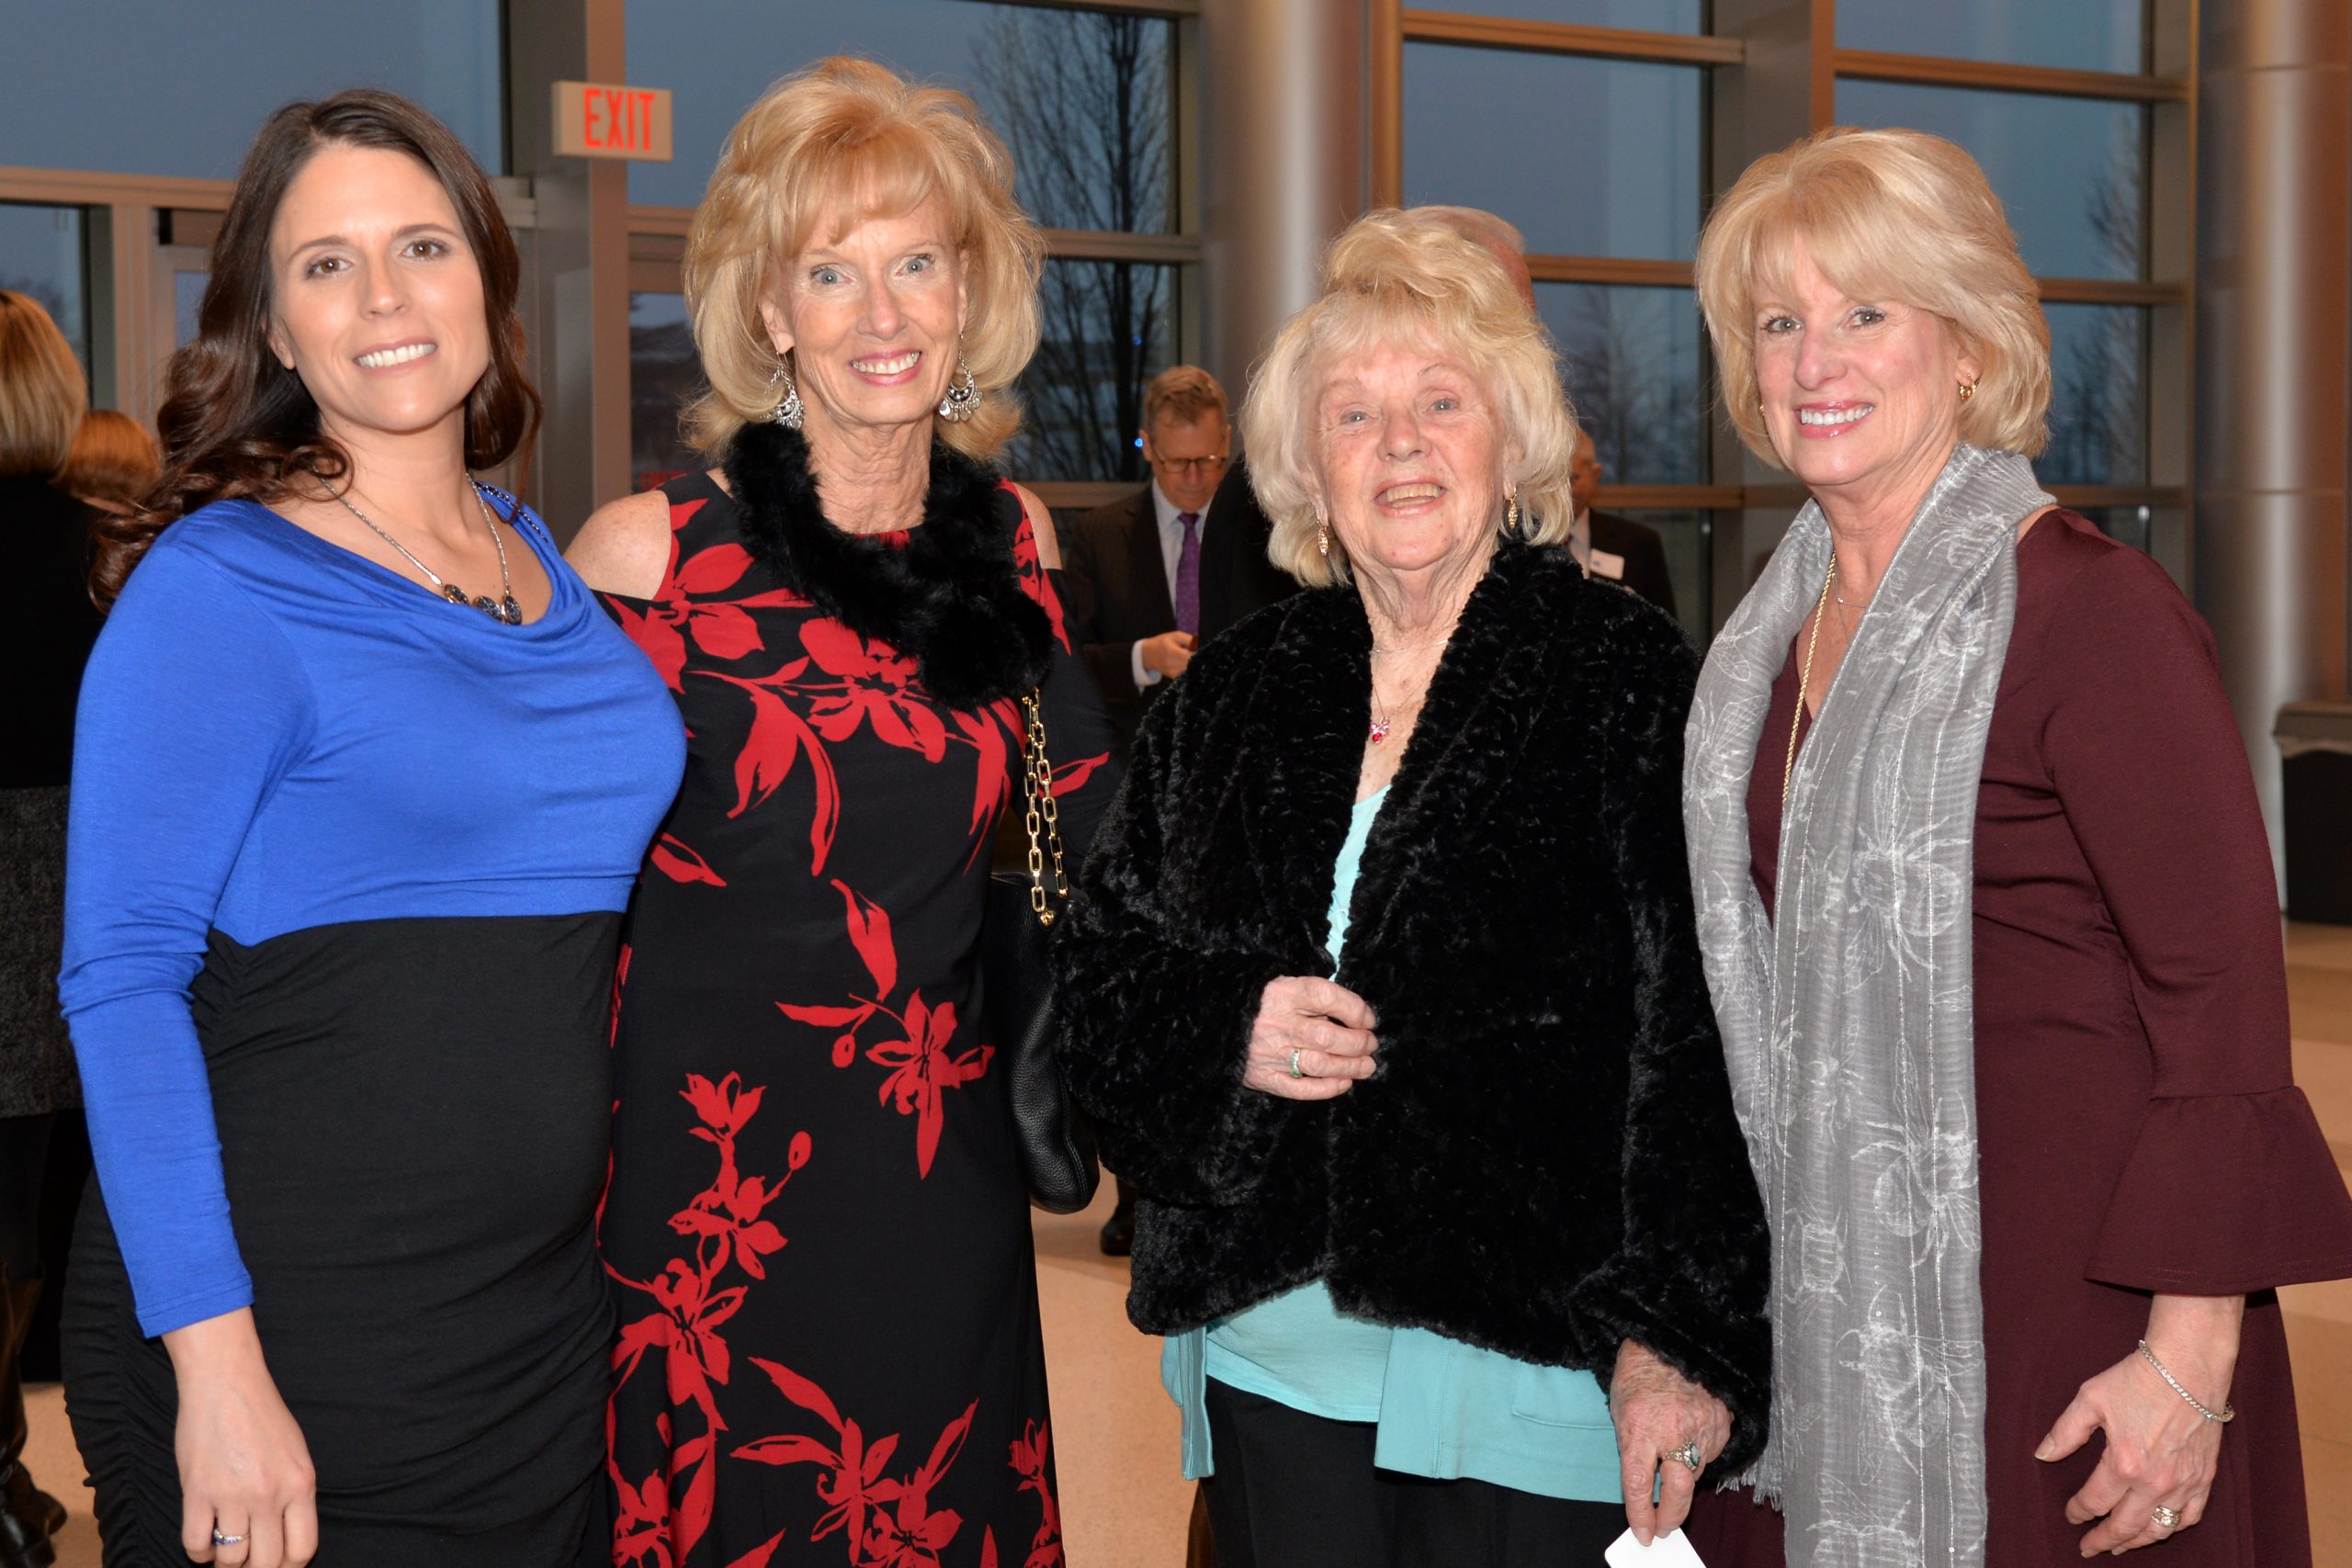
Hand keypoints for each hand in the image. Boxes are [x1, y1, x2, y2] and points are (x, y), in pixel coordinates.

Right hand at [165, 1310, 318, 1567]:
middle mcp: (270, 1495)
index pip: (302, 1550)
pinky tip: (203, 1543)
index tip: (277, 1565)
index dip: (288, 1567)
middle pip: (266, 1562)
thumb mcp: (296, 1454)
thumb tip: (286, 1538)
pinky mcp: (198, 1492)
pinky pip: (196, 1544)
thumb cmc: (264, 1416)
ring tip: (224, 1549)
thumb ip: (294, 1495)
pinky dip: (198, 1552)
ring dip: (225, 1561)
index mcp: (301, 1485)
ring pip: (230, 1559)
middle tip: (248, 1561)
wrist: (227, 1384)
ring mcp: (233, 1495)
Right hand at [1140, 630, 1196, 678]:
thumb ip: (1189, 639)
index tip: (1203, 651)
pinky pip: (1186, 674)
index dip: (1199, 655)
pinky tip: (1188, 663)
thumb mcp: (1176, 636)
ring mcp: (1172, 673)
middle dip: (1198, 660)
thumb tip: (1200, 646)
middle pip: (1192, 665)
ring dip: (1194, 665)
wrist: (1149, 654)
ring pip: (1190, 671)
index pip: (1191, 657)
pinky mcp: (1174, 677)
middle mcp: (1171, 664)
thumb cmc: (1164, 642)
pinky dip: (1190, 669)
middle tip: (1199, 654)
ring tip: (1192, 658)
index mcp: (1172, 652)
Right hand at [1240, 976, 1376, 1099]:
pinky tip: (1343, 1083)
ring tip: (1366, 1066)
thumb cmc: (1260, 1003)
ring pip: (1318, 1065)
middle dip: (1358, 1043)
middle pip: (1327, 1037)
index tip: (1368, 1019)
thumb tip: (1355, 1019)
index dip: (1355, 1009)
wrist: (1216, 1022)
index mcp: (1283, 994)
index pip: (1327, 998)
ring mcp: (1269, 1053)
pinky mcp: (1263, 1077)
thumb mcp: (1283, 986)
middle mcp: (1277, 1024)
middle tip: (1370, 1044)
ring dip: (1350, 1067)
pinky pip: (1299, 1089)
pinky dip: (1325, 1089)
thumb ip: (1314, 999)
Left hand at [1611, 1339, 1731, 1546]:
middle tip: (1664, 1526)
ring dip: (1684, 1478)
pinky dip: (1700, 1455)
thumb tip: (1644, 1486)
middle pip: (1679, 1490)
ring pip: (1697, 1472)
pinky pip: (1712, 1452)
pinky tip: (1690, 1440)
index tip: (1644, 1532)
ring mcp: (1701, 1425)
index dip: (1641, 1515)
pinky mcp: (1721, 1421)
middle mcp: (1672, 1430)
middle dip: (1673, 1516)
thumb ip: (1632, 1449)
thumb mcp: (1620, 1411)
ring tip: (1672, 1463)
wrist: (1667, 1339)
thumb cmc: (1636, 1375)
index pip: (1639, 1485)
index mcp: (1639, 1427)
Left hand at [2037, 1294, 2242, 1555]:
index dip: (2078, 1511)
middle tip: (2089, 1548)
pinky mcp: (2204, 1477)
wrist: (2188, 1367)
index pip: (2094, 1501)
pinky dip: (2173, 1527)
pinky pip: (2191, 1516)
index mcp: (2123, 1464)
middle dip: (2104, 1540)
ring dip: (2138, 1541)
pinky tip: (2161, 1527)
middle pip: (2125, 1526)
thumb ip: (2065, 1432)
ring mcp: (2183, 1483)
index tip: (2070, 1515)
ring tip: (2122, 1546)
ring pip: (2159, 1528)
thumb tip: (2042, 1454)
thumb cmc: (2138, 1379)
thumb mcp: (2090, 1399)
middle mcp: (2154, 1481)